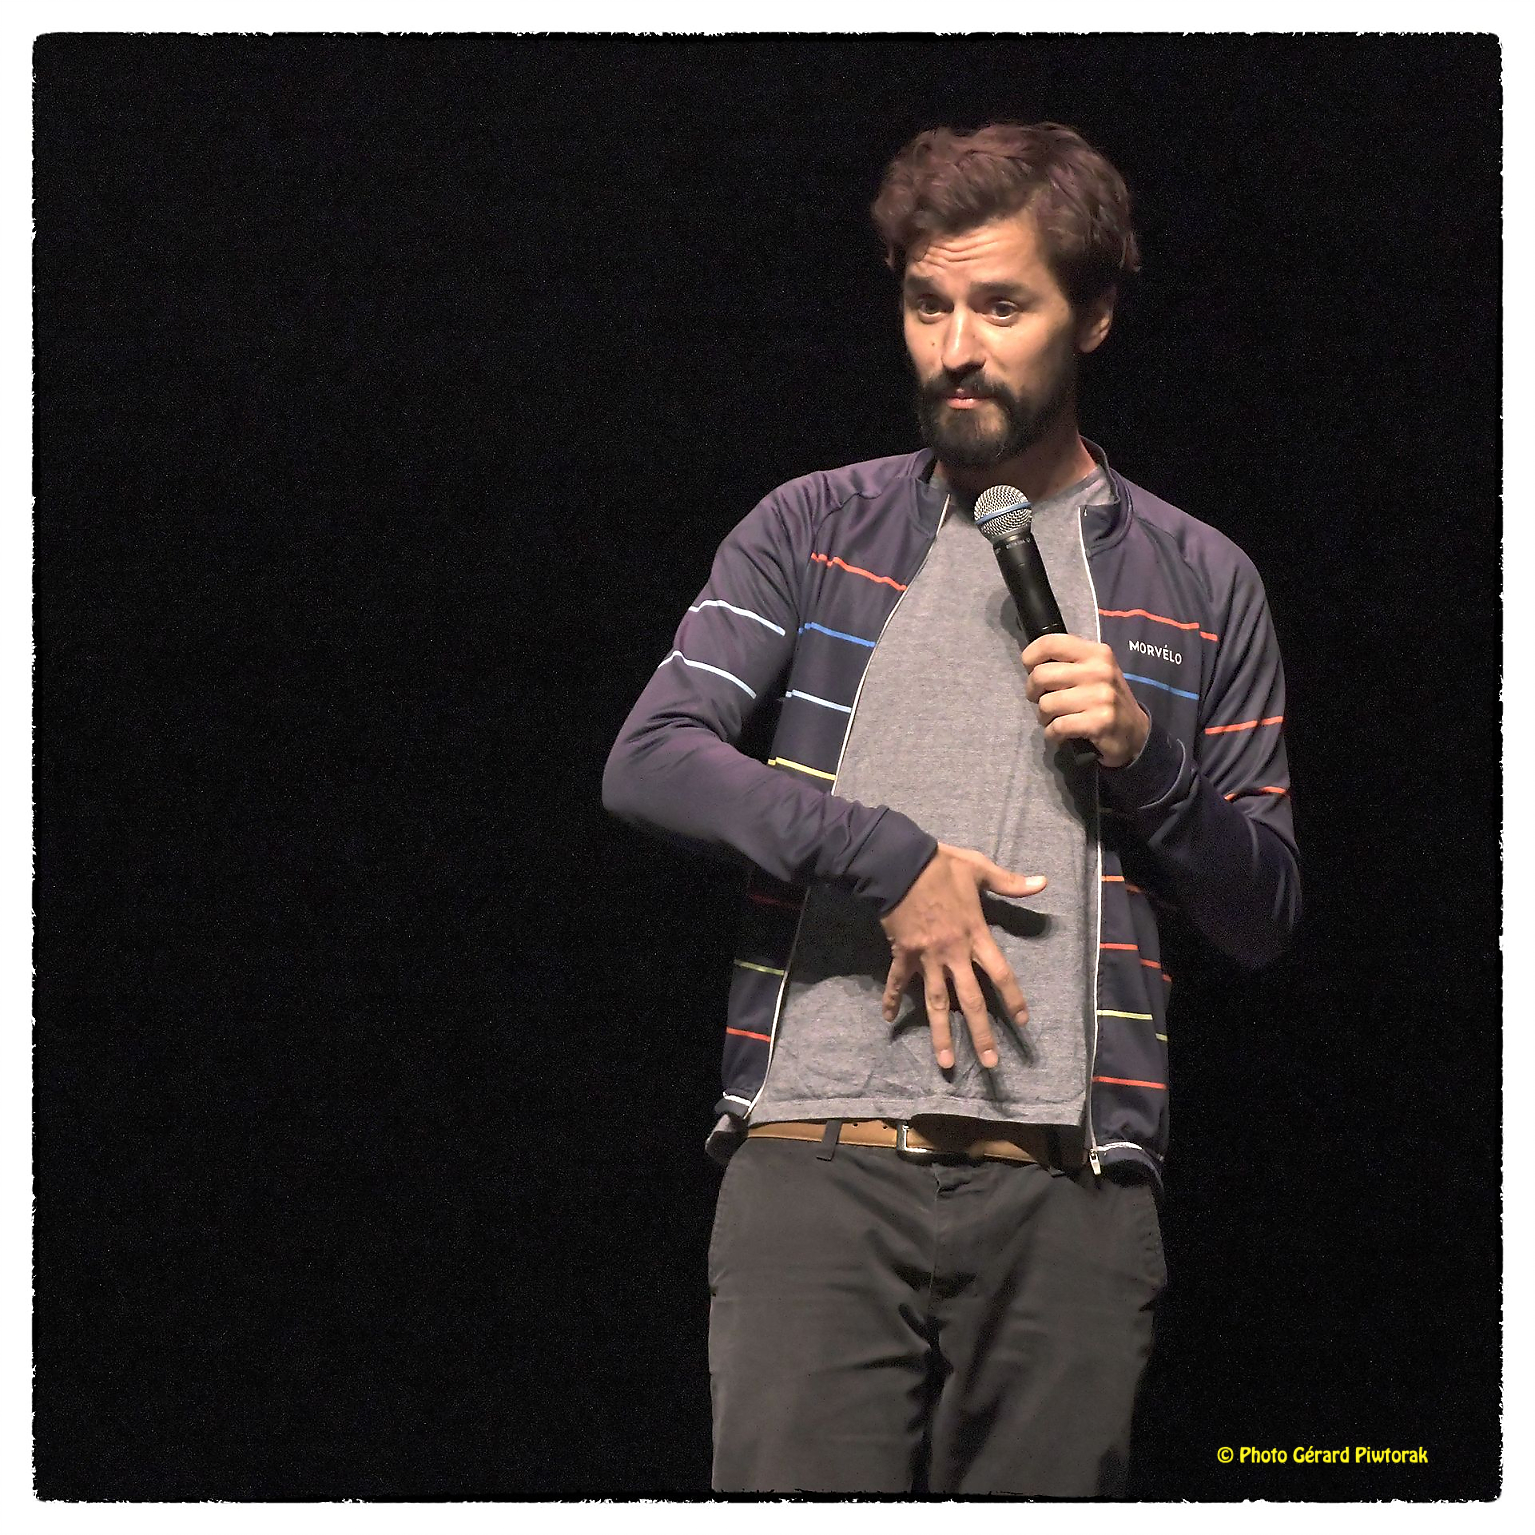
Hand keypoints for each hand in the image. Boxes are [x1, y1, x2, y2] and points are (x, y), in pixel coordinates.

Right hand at [879, 843, 1046, 1070]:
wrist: (897, 864)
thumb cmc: (940, 866)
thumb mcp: (978, 869)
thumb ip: (1009, 883)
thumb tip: (1043, 882)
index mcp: (975, 934)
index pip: (1001, 973)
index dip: (1013, 998)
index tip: (1022, 1022)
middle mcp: (953, 953)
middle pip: (970, 1000)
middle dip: (981, 1034)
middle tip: (990, 1063)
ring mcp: (926, 957)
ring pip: (936, 1002)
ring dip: (941, 1034)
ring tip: (946, 1062)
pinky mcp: (903, 954)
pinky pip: (898, 981)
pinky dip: (892, 999)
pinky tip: (889, 1020)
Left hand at [1021, 632, 1150, 768]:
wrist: (1136, 732)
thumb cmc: (1106, 698)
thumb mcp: (1095, 670)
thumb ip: (1068, 662)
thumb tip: (1032, 664)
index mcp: (1096, 653)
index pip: (1050, 643)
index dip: (1030, 657)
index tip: (1031, 669)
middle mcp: (1099, 671)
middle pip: (1040, 676)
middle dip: (1033, 692)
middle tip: (1042, 700)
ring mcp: (1101, 697)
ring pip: (1046, 704)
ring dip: (1043, 716)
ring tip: (1055, 718)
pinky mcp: (1099, 722)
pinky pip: (1057, 726)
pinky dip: (1052, 734)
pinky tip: (1060, 734)